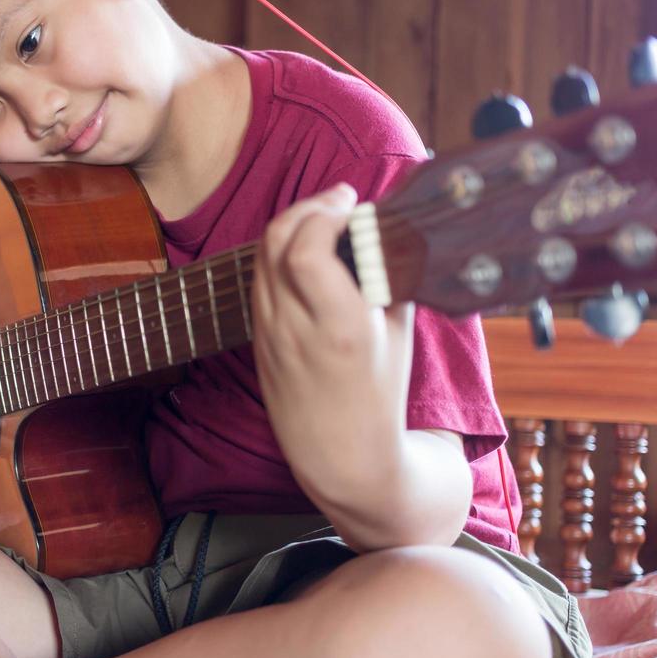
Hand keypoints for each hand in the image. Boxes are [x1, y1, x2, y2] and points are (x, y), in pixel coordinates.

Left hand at [251, 183, 405, 495]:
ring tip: (325, 220)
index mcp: (339, 328)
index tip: (351, 201)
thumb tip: (388, 228)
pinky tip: (307, 252)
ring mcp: (269, 334)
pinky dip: (281, 255)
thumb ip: (391, 278)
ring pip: (262, 257)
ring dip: (292, 227)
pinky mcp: (257, 339)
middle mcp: (294, 328)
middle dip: (307, 208)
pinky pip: (261, 280)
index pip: (307, 251)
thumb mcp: (399, 336)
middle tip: (339, 201)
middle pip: (277, 242)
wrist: (341, 456)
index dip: (324, 213)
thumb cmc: (380, 397)